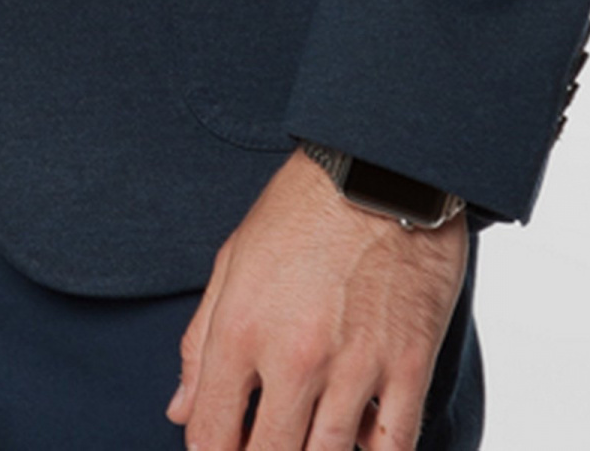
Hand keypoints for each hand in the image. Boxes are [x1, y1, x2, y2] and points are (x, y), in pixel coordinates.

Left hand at [168, 151, 467, 449]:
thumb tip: (181, 411)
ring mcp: (355, 366)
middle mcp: (295, 357)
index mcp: (241, 328)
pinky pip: (392, 447)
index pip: (210, 433)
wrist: (379, 166)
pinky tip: (359, 442)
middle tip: (261, 447)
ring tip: (305, 441)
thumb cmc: (302, 209)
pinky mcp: (408, 365)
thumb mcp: (233, 261)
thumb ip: (200, 342)